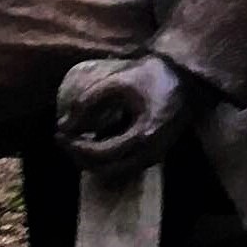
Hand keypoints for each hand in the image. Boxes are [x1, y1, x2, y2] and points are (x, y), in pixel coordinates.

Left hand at [58, 54, 194, 180]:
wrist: (186, 76)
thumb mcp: (117, 81)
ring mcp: (155, 156)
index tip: (59, 133)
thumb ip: (87, 102)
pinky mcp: (156, 154)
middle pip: (106, 169)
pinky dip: (106, 159)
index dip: (76, 146)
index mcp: (143, 135)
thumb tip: (63, 125)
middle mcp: (151, 152)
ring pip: (115, 171)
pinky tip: (94, 142)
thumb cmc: (152, 74)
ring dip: (92, 161)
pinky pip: (125, 165)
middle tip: (63, 140)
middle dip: (80, 157)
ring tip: (75, 142)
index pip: (101, 153)